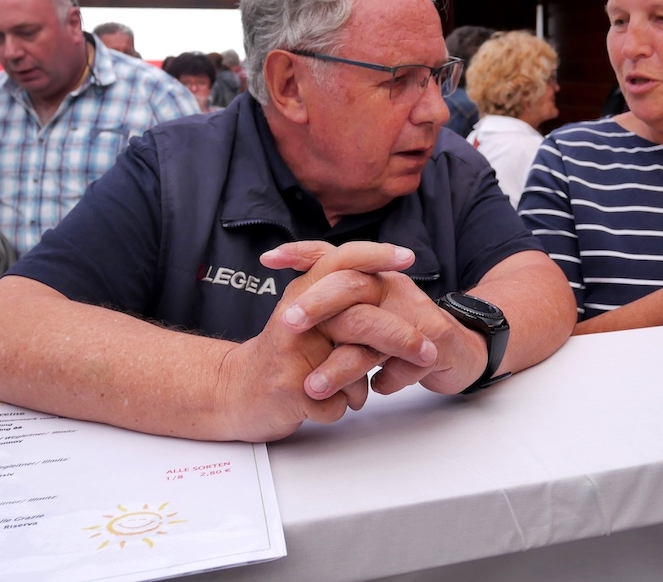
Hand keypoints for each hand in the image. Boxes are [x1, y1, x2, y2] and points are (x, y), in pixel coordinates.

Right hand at [215, 241, 434, 440]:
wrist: (234, 393)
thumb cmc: (282, 354)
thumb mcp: (304, 314)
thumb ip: (337, 297)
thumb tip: (387, 284)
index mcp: (302, 293)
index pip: (341, 261)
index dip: (376, 256)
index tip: (408, 257)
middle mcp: (296, 316)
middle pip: (362, 320)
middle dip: (402, 339)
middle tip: (429, 353)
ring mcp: (292, 353)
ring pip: (357, 367)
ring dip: (364, 383)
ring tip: (359, 387)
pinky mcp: (291, 390)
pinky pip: (341, 401)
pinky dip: (343, 406)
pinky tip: (328, 403)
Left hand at [263, 241, 487, 397]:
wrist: (461, 352)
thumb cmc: (407, 332)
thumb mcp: (370, 313)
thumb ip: (339, 306)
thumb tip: (293, 305)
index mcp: (373, 277)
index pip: (336, 256)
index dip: (302, 252)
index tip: (268, 258)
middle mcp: (393, 287)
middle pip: (352, 285)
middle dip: (318, 303)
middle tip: (289, 323)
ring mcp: (416, 313)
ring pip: (374, 332)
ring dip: (342, 364)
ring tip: (314, 386)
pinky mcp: (436, 343)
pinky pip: (404, 363)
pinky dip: (388, 381)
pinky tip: (378, 389)